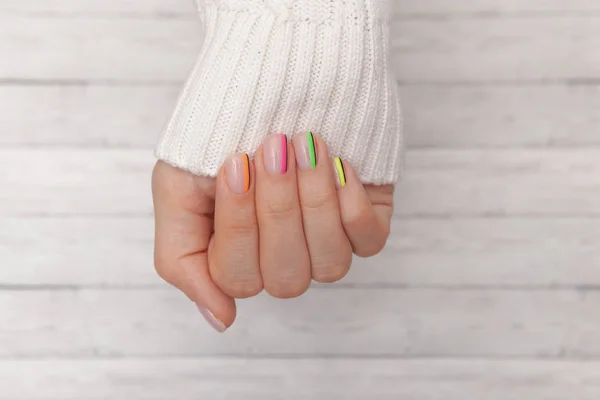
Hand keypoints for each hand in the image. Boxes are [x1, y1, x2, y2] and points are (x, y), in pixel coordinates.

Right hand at [152, 133, 393, 331]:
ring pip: (329, 265)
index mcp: (235, 255)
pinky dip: (352, 203)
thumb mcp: (175, 187)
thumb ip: (181, 259)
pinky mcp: (365, 218)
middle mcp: (283, 257)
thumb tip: (221, 320)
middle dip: (279, 208)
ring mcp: (325, 240)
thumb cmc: (220, 130)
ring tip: (306, 144)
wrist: (274, 72)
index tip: (236, 163)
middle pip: (286, 277)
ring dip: (315, 202)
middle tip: (273, 148)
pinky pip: (368, 241)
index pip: (238, 278)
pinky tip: (339, 163)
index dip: (240, 225)